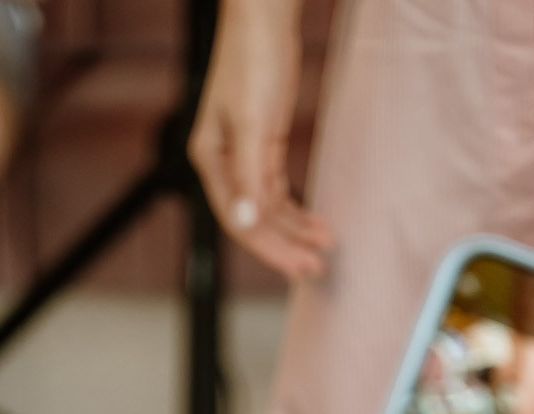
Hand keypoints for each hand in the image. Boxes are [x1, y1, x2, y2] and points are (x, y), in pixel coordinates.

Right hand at [188, 0, 332, 280]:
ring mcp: (243, 155)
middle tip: (315, 268)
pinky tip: (315, 222)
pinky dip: (296, 208)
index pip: (238, 220)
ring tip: (323, 247)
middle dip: (285, 246)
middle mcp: (223, 163)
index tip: (300, 265)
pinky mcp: (264, 144)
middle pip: (254, 221)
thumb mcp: (252, 121)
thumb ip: (249, 175)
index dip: (269, 248)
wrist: (265, 13)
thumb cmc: (253, 57)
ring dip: (295, 230)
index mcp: (210, 160)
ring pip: (268, 209)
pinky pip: (277, 190)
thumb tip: (246, 223)